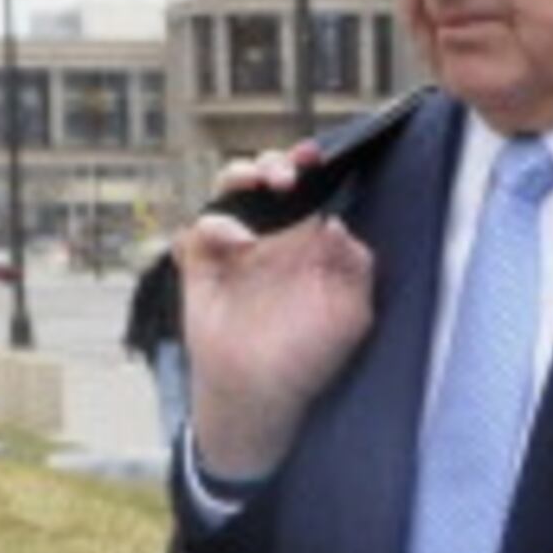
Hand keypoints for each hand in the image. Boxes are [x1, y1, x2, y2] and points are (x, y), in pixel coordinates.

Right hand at [172, 151, 374, 479]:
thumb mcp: (350, 315)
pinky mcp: (202, 266)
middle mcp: (271, 238)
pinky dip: (215, 226)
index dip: (309, 166)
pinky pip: (197, 230)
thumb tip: (339, 225)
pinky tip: (239, 243)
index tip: (316, 158)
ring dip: (240, 175)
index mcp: (307, 242)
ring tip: (257, 186)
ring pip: (228, 190)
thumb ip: (355, 268)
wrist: (261, 394)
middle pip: (265, 177)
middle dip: (274, 163)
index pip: (307, 190)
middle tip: (286, 177)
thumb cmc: (308, 358)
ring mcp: (234, 249)